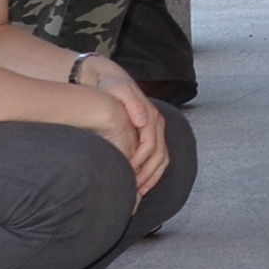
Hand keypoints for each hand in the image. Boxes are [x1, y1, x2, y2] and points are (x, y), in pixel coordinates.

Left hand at [76, 57, 169, 192]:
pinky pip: (158, 157)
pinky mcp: (149, 134)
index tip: (126, 176)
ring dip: (152, 177)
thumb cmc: (109, 85)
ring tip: (139, 192)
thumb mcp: (118, 89)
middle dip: (147, 175)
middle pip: (159, 156)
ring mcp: (155, 129)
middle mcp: (156, 123)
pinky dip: (152, 173)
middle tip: (133, 191)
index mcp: (150, 115)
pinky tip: (142, 184)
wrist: (107, 77)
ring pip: (162, 159)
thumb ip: (132, 103)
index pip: (150, 146)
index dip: (139, 164)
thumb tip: (143, 120)